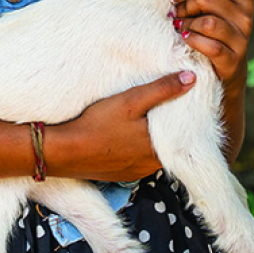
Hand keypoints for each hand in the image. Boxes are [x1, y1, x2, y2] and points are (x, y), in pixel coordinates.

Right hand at [47, 72, 195, 180]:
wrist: (62, 152)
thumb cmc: (97, 124)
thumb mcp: (132, 100)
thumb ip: (163, 89)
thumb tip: (191, 78)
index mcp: (157, 150)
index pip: (183, 134)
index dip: (186, 117)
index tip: (188, 102)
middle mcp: (149, 166)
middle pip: (170, 143)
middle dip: (172, 126)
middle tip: (173, 104)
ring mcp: (134, 172)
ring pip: (154, 151)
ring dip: (154, 136)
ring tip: (154, 115)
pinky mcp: (120, 173)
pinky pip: (140, 158)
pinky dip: (141, 146)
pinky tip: (134, 132)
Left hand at [173, 0, 253, 85]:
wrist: (227, 68)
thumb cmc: (214, 32)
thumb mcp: (213, 10)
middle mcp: (245, 15)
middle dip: (186, 7)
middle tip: (178, 14)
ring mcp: (242, 38)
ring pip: (208, 22)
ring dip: (187, 25)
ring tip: (180, 28)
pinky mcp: (234, 59)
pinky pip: (211, 46)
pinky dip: (193, 41)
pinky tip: (186, 39)